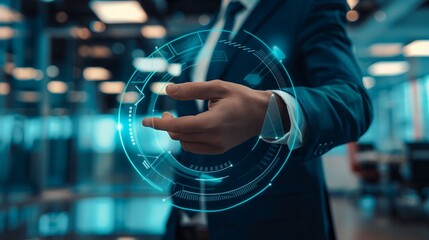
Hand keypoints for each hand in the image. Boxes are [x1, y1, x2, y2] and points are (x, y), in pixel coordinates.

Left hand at [142, 80, 282, 154]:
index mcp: (213, 122)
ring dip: (177, 132)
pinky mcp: (219, 150)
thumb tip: (167, 90)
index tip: (145, 121)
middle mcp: (214, 138)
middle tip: (166, 112)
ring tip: (178, 118)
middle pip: (179, 136)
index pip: (178, 127)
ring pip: (185, 143)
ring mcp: (217, 147)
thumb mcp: (217, 87)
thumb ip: (192, 90)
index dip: (159, 124)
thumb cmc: (241, 97)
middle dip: (167, 125)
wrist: (263, 114)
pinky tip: (190, 127)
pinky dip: (187, 138)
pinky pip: (195, 147)